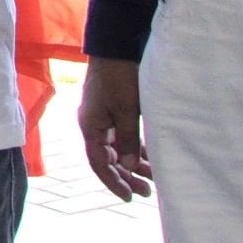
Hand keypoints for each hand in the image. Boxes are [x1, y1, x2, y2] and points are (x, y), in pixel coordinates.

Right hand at [77, 58, 152, 201]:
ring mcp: (102, 118)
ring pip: (116, 149)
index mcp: (90, 127)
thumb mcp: (127, 111)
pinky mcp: (112, 110)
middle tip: (146, 192)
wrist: (115, 46)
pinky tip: (148, 157)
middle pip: (108, 159)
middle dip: (126, 176)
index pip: (99, 163)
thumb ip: (128, 140)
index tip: (129, 197)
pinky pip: (121, 137)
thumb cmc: (119, 77)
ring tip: (152, 177)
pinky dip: (134, 148)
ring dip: (132, 163)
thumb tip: (130, 166)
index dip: (114, 182)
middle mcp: (93, 125)